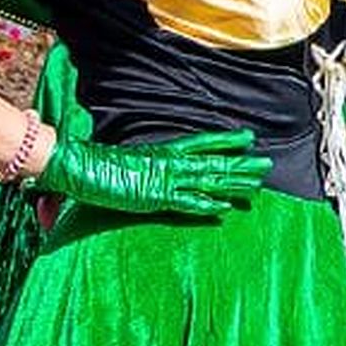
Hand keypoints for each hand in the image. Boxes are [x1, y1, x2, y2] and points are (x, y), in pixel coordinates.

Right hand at [41, 128, 270, 219]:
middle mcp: (169, 162)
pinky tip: (225, 208)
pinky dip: (206, 205)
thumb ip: (144, 166)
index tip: (249, 137)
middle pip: (214, 161)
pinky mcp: (154, 196)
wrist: (78, 165)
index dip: (227, 140)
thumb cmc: (98, 165)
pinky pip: (186, 202)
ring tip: (257, 187)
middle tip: (267, 165)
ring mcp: (163, 178)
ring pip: (207, 180)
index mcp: (163, 151)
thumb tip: (149, 169)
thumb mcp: (129, 162)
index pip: (202, 142)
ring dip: (233, 184)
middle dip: (241, 164)